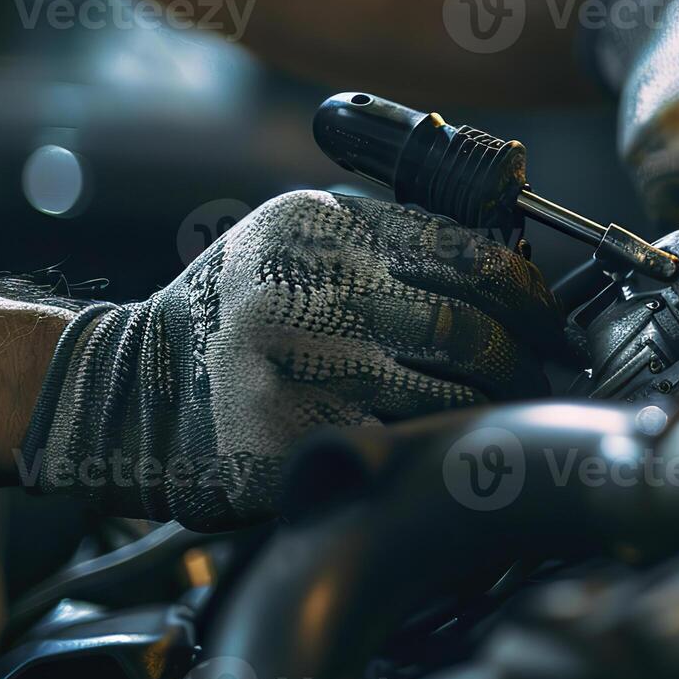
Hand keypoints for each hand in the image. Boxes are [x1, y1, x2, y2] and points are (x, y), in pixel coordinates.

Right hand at [21, 191, 566, 528]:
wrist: (126, 392)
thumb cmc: (229, 317)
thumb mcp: (294, 241)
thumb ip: (386, 242)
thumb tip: (503, 270)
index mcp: (327, 228)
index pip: (468, 252)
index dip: (530, 293)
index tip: (552, 321)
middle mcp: (318, 288)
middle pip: (470, 324)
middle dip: (525, 356)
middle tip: (545, 374)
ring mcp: (308, 366)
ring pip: (451, 390)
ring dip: (494, 407)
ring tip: (506, 410)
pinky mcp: (299, 437)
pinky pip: (407, 444)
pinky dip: (442, 449)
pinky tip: (452, 450)